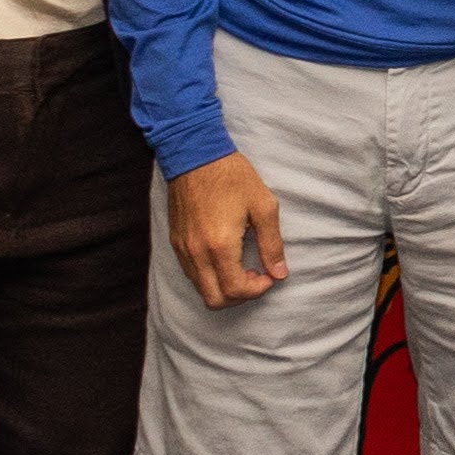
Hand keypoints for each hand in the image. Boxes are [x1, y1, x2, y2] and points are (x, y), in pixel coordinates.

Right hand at [167, 150, 287, 307]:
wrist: (195, 154)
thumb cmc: (232, 176)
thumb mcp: (263, 206)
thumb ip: (272, 244)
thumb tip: (279, 273)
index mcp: (219, 245)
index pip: (235, 290)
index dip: (257, 290)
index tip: (268, 274)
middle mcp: (196, 252)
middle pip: (214, 300)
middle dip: (239, 296)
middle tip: (255, 275)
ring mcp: (183, 249)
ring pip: (200, 289)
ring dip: (224, 287)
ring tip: (241, 266)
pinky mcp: (176, 242)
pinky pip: (192, 273)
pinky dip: (210, 276)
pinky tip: (225, 257)